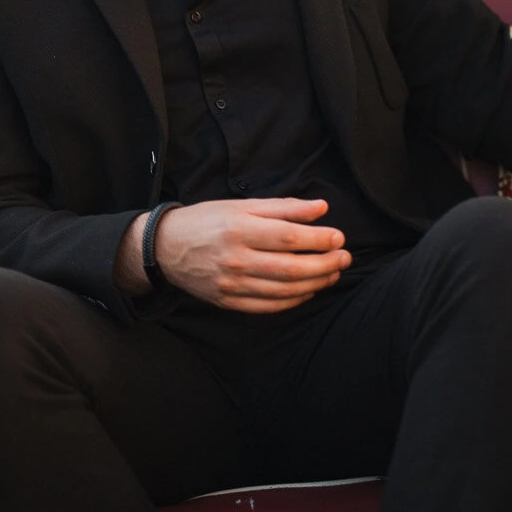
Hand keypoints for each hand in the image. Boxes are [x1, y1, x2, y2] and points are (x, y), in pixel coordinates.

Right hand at [154, 197, 350, 313]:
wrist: (167, 248)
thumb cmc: (208, 220)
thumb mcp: (242, 205)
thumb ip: (283, 208)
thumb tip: (321, 208)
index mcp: (239, 230)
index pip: (288, 237)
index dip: (318, 239)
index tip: (339, 237)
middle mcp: (236, 260)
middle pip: (290, 268)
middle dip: (324, 264)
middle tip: (345, 258)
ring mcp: (232, 285)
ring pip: (283, 290)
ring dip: (315, 283)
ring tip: (333, 273)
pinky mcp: (229, 302)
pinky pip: (268, 306)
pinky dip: (293, 300)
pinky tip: (308, 290)